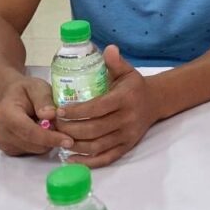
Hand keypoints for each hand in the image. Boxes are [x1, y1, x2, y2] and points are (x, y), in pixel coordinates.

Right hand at [0, 76, 73, 155]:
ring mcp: (2, 143)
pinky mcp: (8, 150)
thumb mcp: (37, 87)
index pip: (29, 131)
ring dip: (47, 142)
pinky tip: (41, 131)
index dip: (50, 137)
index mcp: (6, 114)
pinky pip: (30, 152)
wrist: (9, 97)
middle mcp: (0, 132)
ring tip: (50, 125)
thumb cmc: (25, 91)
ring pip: (34, 150)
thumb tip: (51, 115)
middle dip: (52, 139)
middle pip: (33, 144)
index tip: (69, 140)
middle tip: (64, 126)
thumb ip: (44, 99)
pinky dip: (41, 144)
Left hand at [56, 45, 158, 167]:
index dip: (77, 111)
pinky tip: (71, 158)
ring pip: (97, 145)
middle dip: (70, 129)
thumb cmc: (134, 86)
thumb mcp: (126, 71)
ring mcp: (127, 135)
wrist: (155, 102)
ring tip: (59, 139)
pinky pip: (106, 158)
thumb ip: (115, 62)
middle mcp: (127, 119)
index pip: (97, 108)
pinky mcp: (126, 147)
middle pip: (94, 129)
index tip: (59, 110)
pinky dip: (87, 161)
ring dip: (75, 145)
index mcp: (124, 99)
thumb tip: (108, 48)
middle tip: (54, 125)